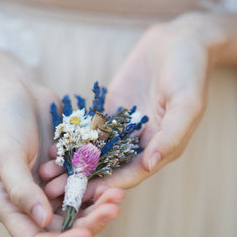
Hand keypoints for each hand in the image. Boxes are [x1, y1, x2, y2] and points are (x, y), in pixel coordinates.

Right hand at [0, 51, 123, 236]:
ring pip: (79, 212)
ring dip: (99, 207)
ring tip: (118, 194)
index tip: (85, 234)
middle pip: (64, 230)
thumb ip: (21, 189)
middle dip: (90, 223)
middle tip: (113, 207)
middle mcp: (32, 204)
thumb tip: (42, 221)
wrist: (16, 91)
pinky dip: (98, 189)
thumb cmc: (3, 122)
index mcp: (10, 207)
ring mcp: (50, 190)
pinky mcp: (65, 174)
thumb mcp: (6, 154)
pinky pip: (85, 190)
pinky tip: (112, 180)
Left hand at [41, 12, 236, 197]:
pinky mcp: (109, 112)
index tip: (83, 195)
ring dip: (72, 165)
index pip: (132, 174)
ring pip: (94, 152)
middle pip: (108, 169)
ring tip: (46, 174)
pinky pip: (88, 129)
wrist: (179, 40)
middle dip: (82, 181)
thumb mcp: (188, 103)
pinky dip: (71, 139)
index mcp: (161, 148)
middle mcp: (140, 144)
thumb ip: (171, 135)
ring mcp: (123, 129)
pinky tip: (52, 147)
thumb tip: (150, 165)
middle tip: (54, 191)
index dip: (108, 186)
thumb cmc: (190, 71)